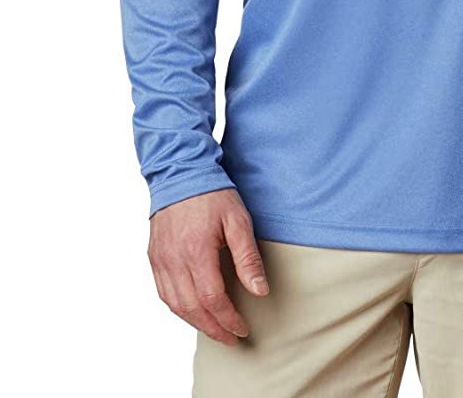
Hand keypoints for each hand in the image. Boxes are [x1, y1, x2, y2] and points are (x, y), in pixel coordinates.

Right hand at [147, 188, 269, 344]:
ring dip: (196, 323)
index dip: (228, 319)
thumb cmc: (213, 195)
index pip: (211, 299)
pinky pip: (163, 293)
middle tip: (232, 338)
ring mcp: (160, 260)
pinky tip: (192, 311)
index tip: (242, 329)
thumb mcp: (238, 221)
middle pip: (191, 309)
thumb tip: (259, 291)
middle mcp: (174, 260)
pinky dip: (179, 308)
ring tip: (215, 330)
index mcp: (196, 252)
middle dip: (214, 328)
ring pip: (175, 305)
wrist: (181, 173)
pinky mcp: (154, 257)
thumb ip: (247, 258)